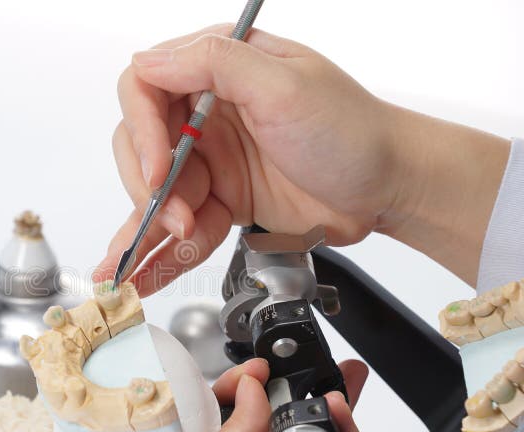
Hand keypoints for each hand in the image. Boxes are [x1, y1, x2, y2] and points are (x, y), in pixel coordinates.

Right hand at [96, 26, 508, 292]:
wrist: (389, 189)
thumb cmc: (353, 132)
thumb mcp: (285, 85)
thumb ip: (214, 63)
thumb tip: (149, 60)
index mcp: (219, 70)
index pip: (145, 89)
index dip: (142, 131)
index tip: (160, 169)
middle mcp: (207, 112)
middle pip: (141, 147)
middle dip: (149, 187)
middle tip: (174, 216)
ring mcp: (213, 159)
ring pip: (156, 192)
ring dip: (150, 227)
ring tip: (147, 259)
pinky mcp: (222, 199)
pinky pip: (180, 225)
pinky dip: (161, 252)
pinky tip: (144, 273)